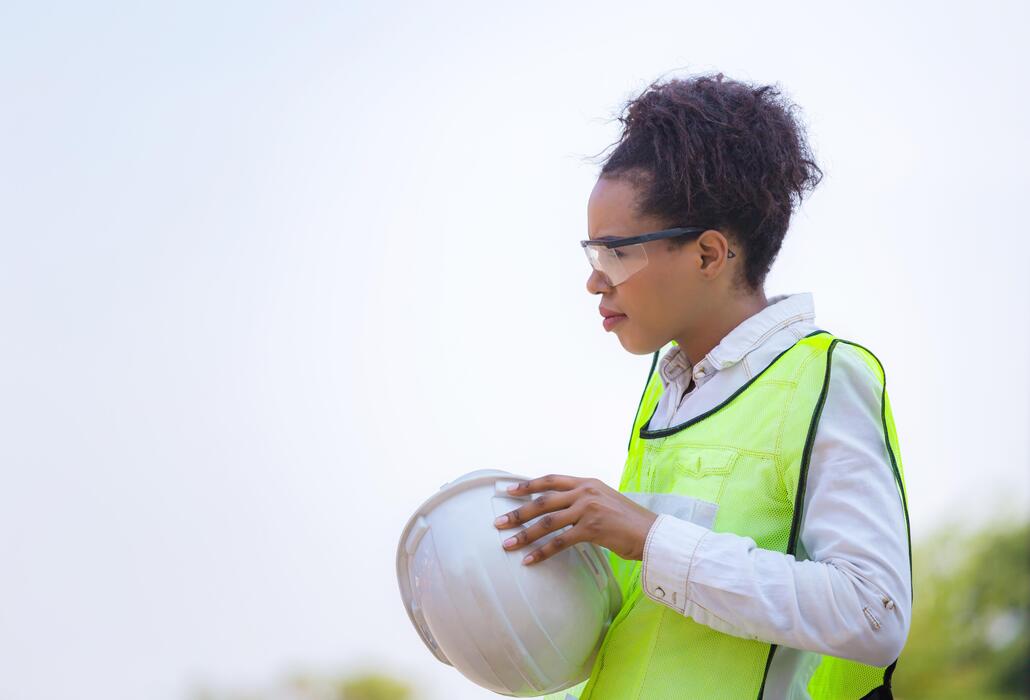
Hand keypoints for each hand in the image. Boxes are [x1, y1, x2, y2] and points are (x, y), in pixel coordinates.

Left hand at [492, 474, 658, 564]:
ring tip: (507, 543)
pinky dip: (542, 552)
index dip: (528, 485)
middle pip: (543, 500)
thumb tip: (563, 508)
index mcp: (587, 483)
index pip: (551, 480)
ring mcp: (587, 509)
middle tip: (499, 522)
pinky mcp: (591, 529)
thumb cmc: (630, 521)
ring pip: (547, 521)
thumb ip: (585, 500)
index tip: (509, 490)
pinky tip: (529, 560)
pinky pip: (559, 542)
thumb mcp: (606, 500)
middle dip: (518, 512)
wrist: (653, 533)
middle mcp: (585, 492)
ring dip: (524, 534)